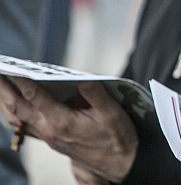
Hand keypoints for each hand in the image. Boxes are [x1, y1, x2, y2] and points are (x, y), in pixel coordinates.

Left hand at [0, 77, 137, 182]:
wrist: (120, 163)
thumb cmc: (117, 138)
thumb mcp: (112, 113)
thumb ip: (96, 93)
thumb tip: (81, 78)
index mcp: (63, 122)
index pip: (36, 97)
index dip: (22, 80)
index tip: (12, 67)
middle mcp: (50, 131)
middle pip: (18, 108)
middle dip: (5, 89)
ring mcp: (49, 137)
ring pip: (18, 118)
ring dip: (6, 101)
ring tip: (0, 85)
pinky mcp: (52, 139)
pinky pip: (25, 125)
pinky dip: (15, 113)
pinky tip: (13, 105)